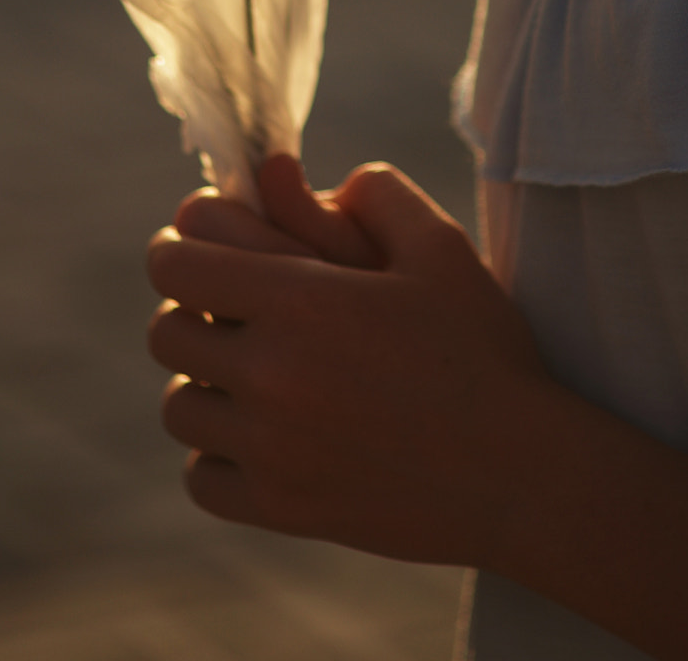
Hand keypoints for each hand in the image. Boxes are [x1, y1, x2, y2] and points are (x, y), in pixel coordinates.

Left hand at [146, 160, 550, 565]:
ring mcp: (270, 450)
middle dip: (192, 308)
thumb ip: (374, 193)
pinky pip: (200, 478)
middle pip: (165, 332)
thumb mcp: (441, 248)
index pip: (178, 260)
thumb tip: (302, 179)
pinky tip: (261, 433)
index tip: (210, 244)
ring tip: (251, 370)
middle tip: (232, 305)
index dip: (187, 242)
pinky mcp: (281, 508)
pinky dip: (216, 453)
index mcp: (301, 301)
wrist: (521, 475)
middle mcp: (271, 375)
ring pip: (178, 407)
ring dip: (204, 381)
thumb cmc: (485, 350)